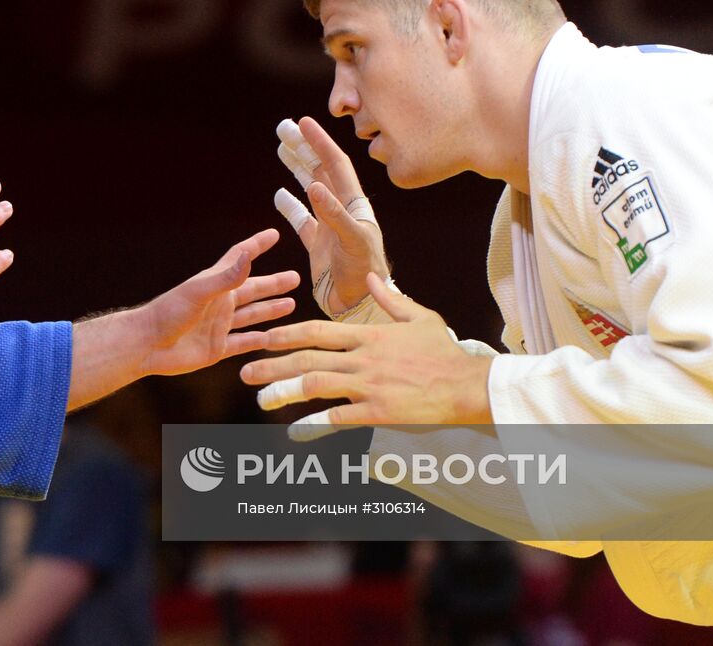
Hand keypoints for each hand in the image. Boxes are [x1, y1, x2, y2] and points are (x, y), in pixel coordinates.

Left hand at [67, 229, 300, 409]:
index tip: (274, 234)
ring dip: (270, 310)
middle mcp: (220, 303)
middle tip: (296, 278)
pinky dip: (259, 341)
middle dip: (274, 284)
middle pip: (253, 289)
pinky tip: (273, 339)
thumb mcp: (200, 292)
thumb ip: (226, 277)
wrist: (148, 346)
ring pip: (252, 316)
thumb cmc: (168, 313)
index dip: (256, 245)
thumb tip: (248, 256)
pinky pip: (243, 343)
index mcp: (216, 284)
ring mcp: (219, 325)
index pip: (240, 258)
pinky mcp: (217, 348)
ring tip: (291, 304)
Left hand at [240, 273, 491, 437]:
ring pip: (315, 386)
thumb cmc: (445, 352)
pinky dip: (315, 426)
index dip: (286, 334)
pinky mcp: (378, 412)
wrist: (468, 385)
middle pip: (307, 359)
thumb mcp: (420, 317)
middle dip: (272, 365)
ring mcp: (369, 385)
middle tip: (245, 373)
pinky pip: (339, 418)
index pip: (317, 331)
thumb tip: (371, 278)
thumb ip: (390, 299)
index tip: (263, 338)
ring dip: (284, 394)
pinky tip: (295, 433)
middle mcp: (362, 358)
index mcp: (368, 334)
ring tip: (261, 402)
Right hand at [274, 116, 389, 315]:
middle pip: (321, 170)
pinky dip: (290, 206)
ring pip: (310, 189)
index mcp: (355, 206)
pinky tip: (279, 195)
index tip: (303, 122)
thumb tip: (313, 185)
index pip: (336, 165)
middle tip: (284, 127)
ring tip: (282, 147)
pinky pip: (302, 220)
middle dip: (304, 148)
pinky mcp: (318, 246)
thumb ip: (334, 214)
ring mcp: (329, 227)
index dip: (320, 143)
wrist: (361, 307)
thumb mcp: (352, 241)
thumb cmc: (364, 275)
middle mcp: (343, 211)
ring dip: (296, 168)